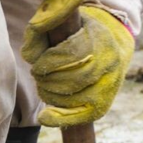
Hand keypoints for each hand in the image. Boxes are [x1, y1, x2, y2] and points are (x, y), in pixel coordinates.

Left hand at [23, 6, 134, 126]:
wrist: (114, 44)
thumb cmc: (81, 32)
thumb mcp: (63, 23)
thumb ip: (41, 31)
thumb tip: (29, 56)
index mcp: (102, 38)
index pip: (73, 53)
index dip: (49, 61)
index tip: (36, 64)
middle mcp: (110, 63)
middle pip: (74, 78)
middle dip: (48, 79)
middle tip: (37, 76)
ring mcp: (110, 85)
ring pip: (76, 98)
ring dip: (51, 95)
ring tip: (43, 87)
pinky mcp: (104, 104)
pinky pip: (82, 116)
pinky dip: (60, 118)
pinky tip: (44, 116)